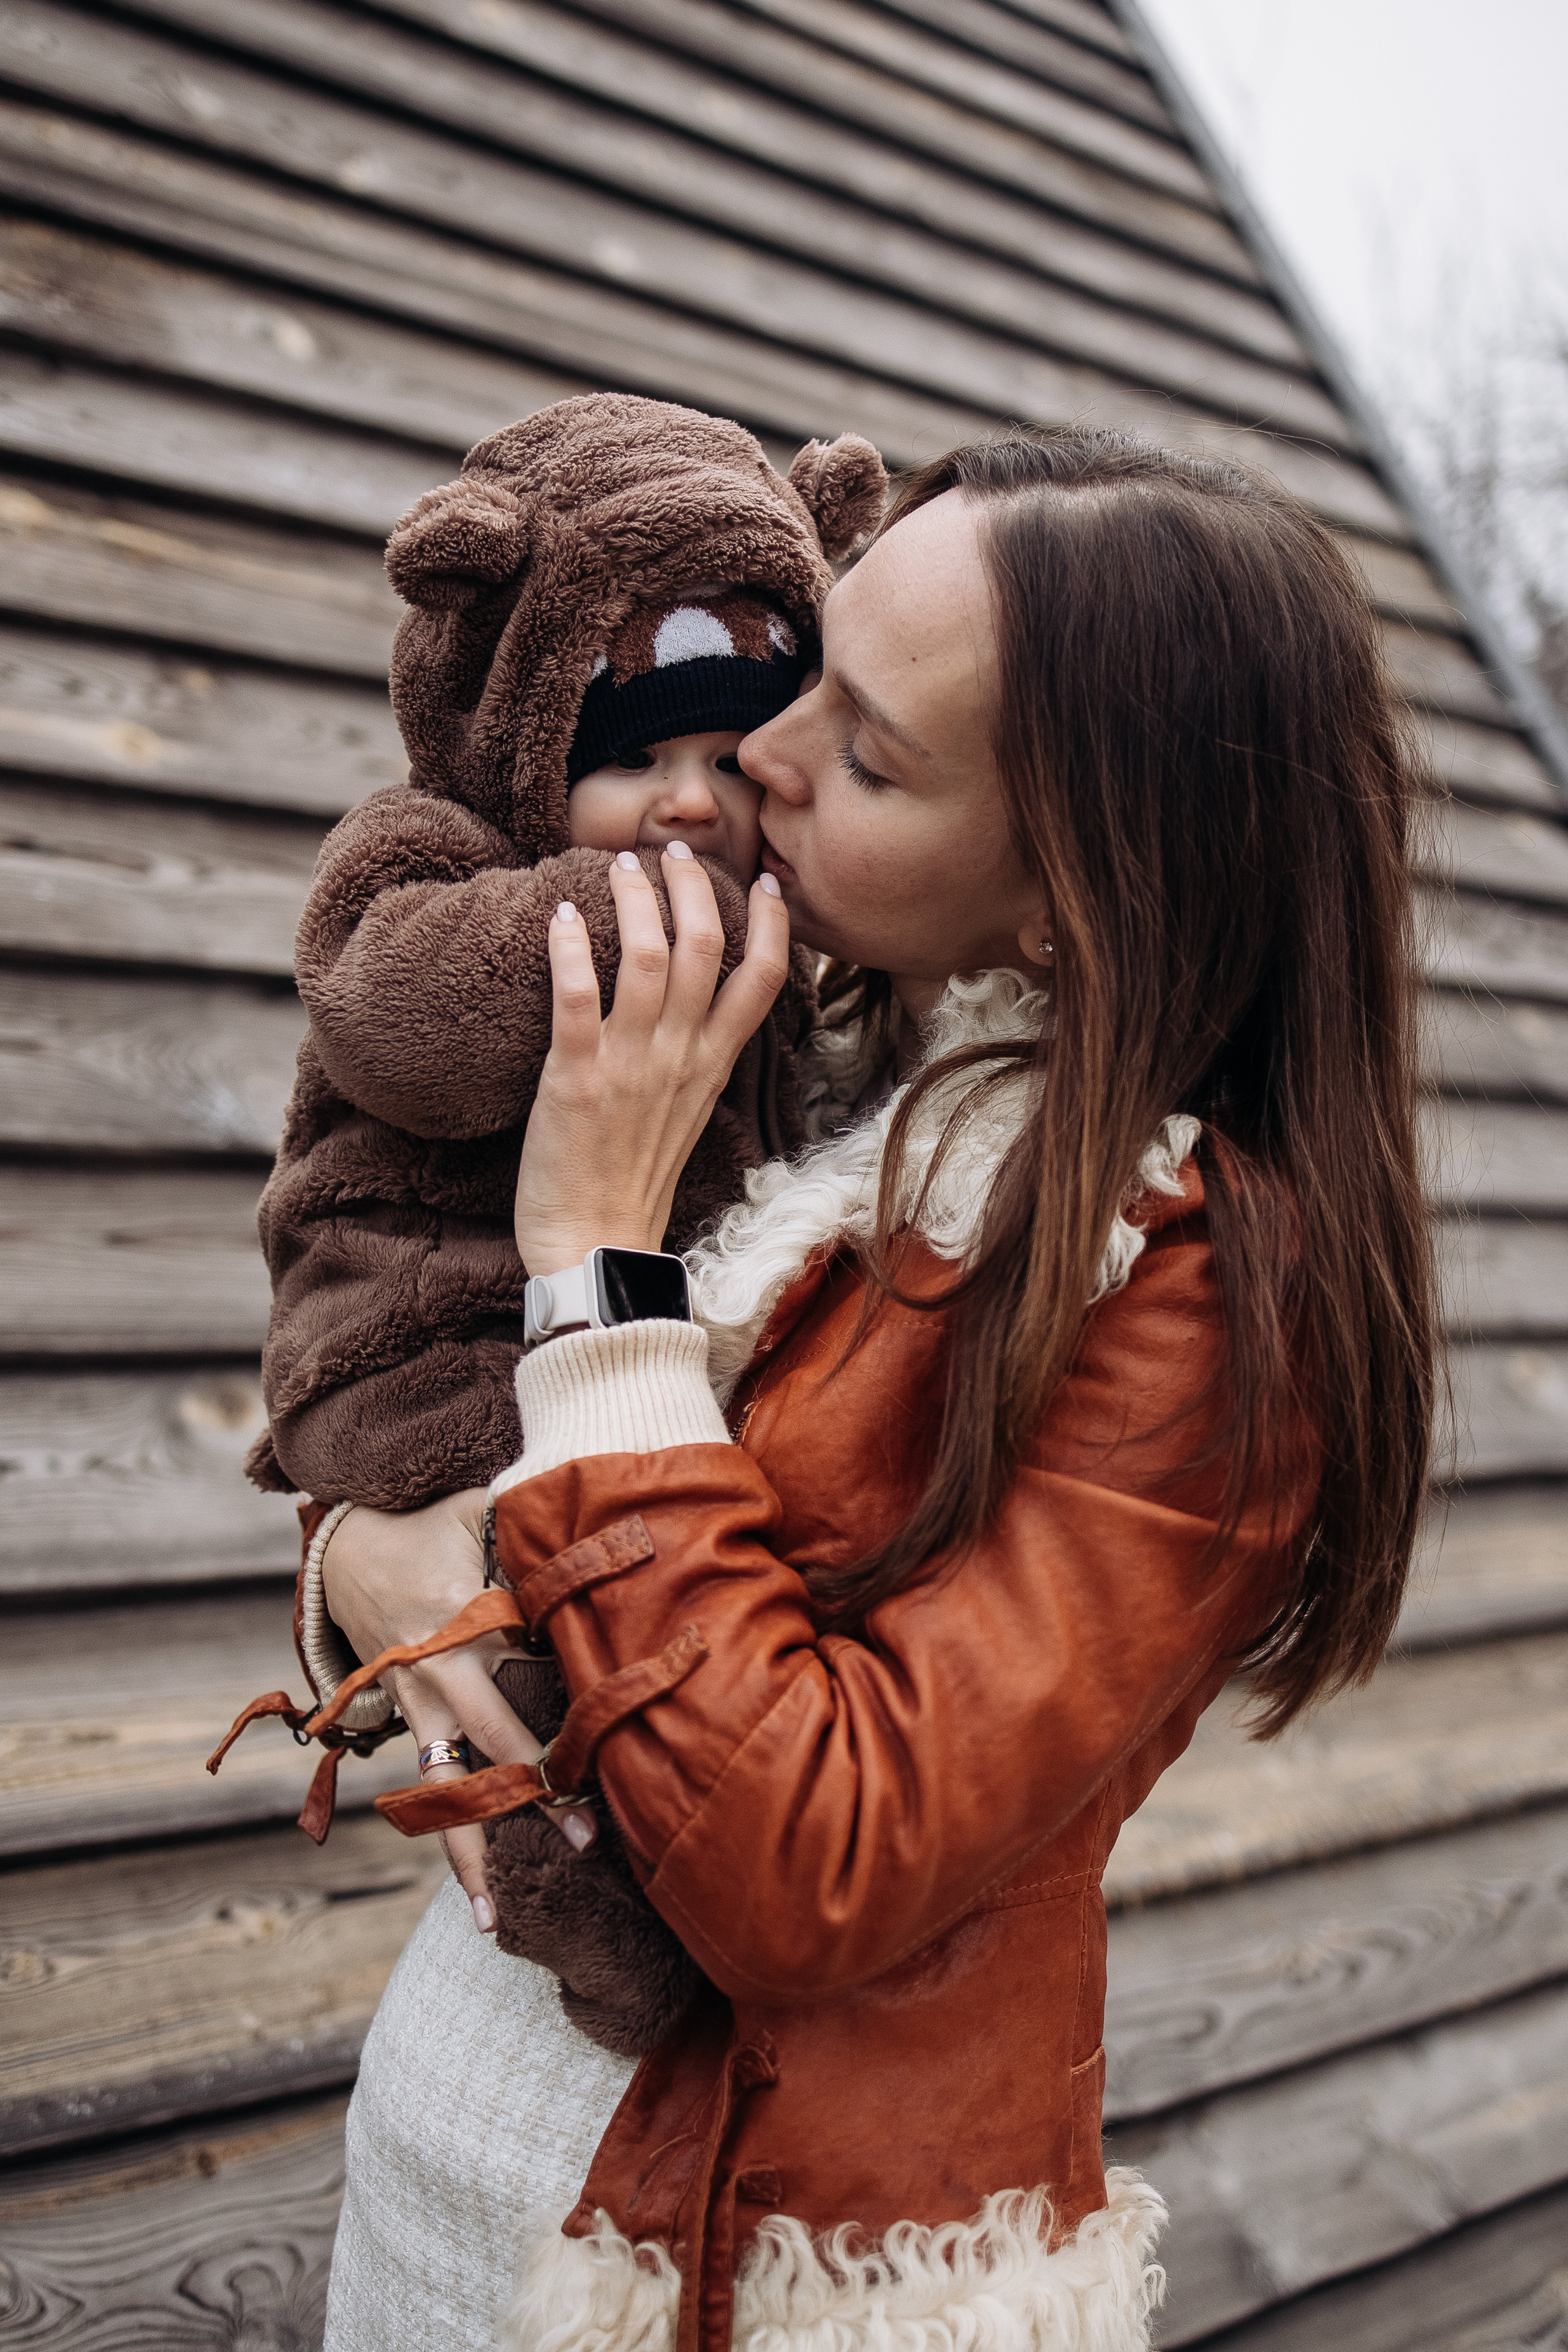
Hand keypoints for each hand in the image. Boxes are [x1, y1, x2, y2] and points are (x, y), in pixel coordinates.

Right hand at [321, 1491, 596, 1931]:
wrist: (342, 1547)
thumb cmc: (428, 1522)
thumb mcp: (477, 1510)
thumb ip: (532, 1527)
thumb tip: (606, 1537)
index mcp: (457, 1612)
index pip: (525, 1664)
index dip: (569, 1704)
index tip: (615, 1742)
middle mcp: (434, 1668)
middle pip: (492, 1739)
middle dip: (538, 1791)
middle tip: (589, 1839)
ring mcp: (414, 1703)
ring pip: (445, 1787)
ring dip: (472, 1851)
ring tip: (497, 1921)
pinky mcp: (405, 1719)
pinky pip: (428, 1786)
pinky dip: (447, 1837)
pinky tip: (476, 1895)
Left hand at [514, 844, 788, 1272]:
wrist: (593, 1247)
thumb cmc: (631, 1185)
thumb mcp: (685, 1115)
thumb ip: (694, 1059)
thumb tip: (694, 1012)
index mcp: (711, 1066)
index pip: (761, 981)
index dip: (771, 924)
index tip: (762, 881)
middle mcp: (679, 1057)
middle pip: (705, 947)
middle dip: (693, 885)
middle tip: (672, 849)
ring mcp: (629, 1065)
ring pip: (647, 956)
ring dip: (635, 899)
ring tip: (620, 865)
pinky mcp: (573, 1077)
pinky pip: (576, 995)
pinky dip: (570, 947)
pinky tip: (563, 914)